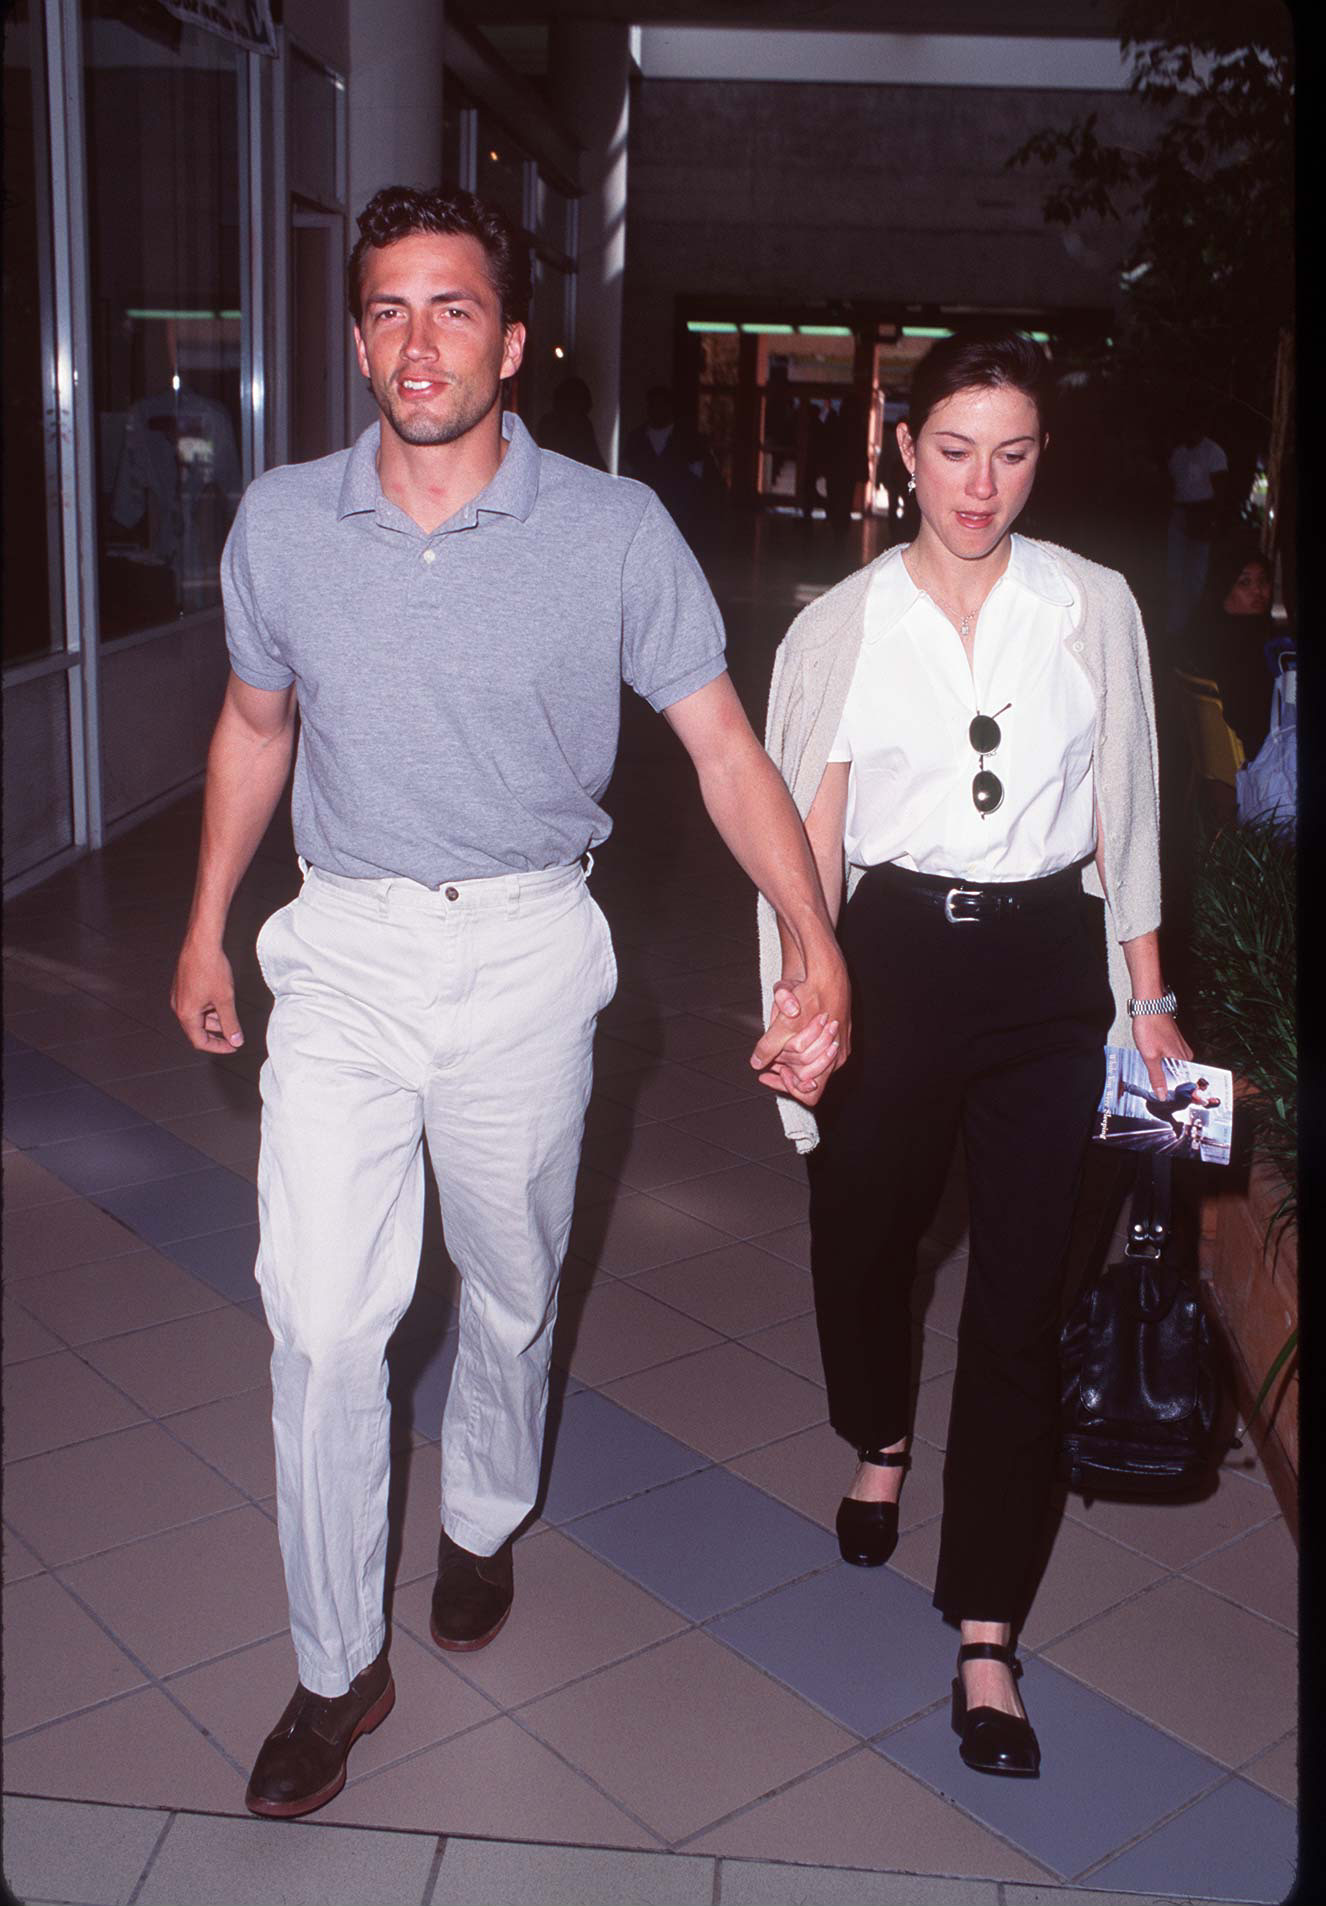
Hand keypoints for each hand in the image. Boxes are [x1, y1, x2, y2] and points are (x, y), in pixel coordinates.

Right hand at [171, 939, 244, 1053]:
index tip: (233, 1046)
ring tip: (230, 1012)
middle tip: (235, 1033)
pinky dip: (209, 1007)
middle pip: (198, 1030)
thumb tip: (236, 1040)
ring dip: (214, 1019)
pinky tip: (222, 999)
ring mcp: (179, 996)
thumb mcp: (225, 1000)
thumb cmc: (211, 969)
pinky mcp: (182, 987)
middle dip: (218, 1032)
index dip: (219, 1047)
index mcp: (186, 1014)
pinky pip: (195, 1004)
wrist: (201, 943)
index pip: (200, 1042)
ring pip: (198, 1016)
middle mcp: (179, 1007)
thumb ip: (231, 1023)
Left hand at [750, 958, 851, 1106]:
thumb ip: (770, 1047)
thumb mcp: (786, 1023)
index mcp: (831, 1060)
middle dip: (786, 1069)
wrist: (827, 971)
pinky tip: (786, 1034)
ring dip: (790, 1057)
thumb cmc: (812, 996)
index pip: (809, 1093)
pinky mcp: (836, 1032)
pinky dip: (798, 1044)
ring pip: (809, 1062)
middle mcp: (838, 1056)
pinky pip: (815, 1048)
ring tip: (776, 1046)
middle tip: (769, 1062)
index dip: (787, 1086)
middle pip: (807, 1078)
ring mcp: (839, 1044)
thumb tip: (757, 1063)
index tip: (769, 1073)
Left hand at [1131, 1013, 1191, 1096]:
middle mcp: (1186, 1054)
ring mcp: (1180, 1047)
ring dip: (1163, 1071)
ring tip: (1153, 1074)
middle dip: (1167, 1082)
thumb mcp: (1150, 1056)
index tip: (1166, 1097)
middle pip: (1178, 1075)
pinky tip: (1153, 1062)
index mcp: (1184, 1059)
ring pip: (1172, 1066)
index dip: (1174, 1091)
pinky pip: (1169, 1058)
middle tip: (1156, 1087)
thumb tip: (1162, 1094)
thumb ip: (1156, 1077)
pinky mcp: (1173, 1042)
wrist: (1148, 1005)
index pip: (1184, 1083)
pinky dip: (1161, 1062)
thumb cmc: (1151, 1025)